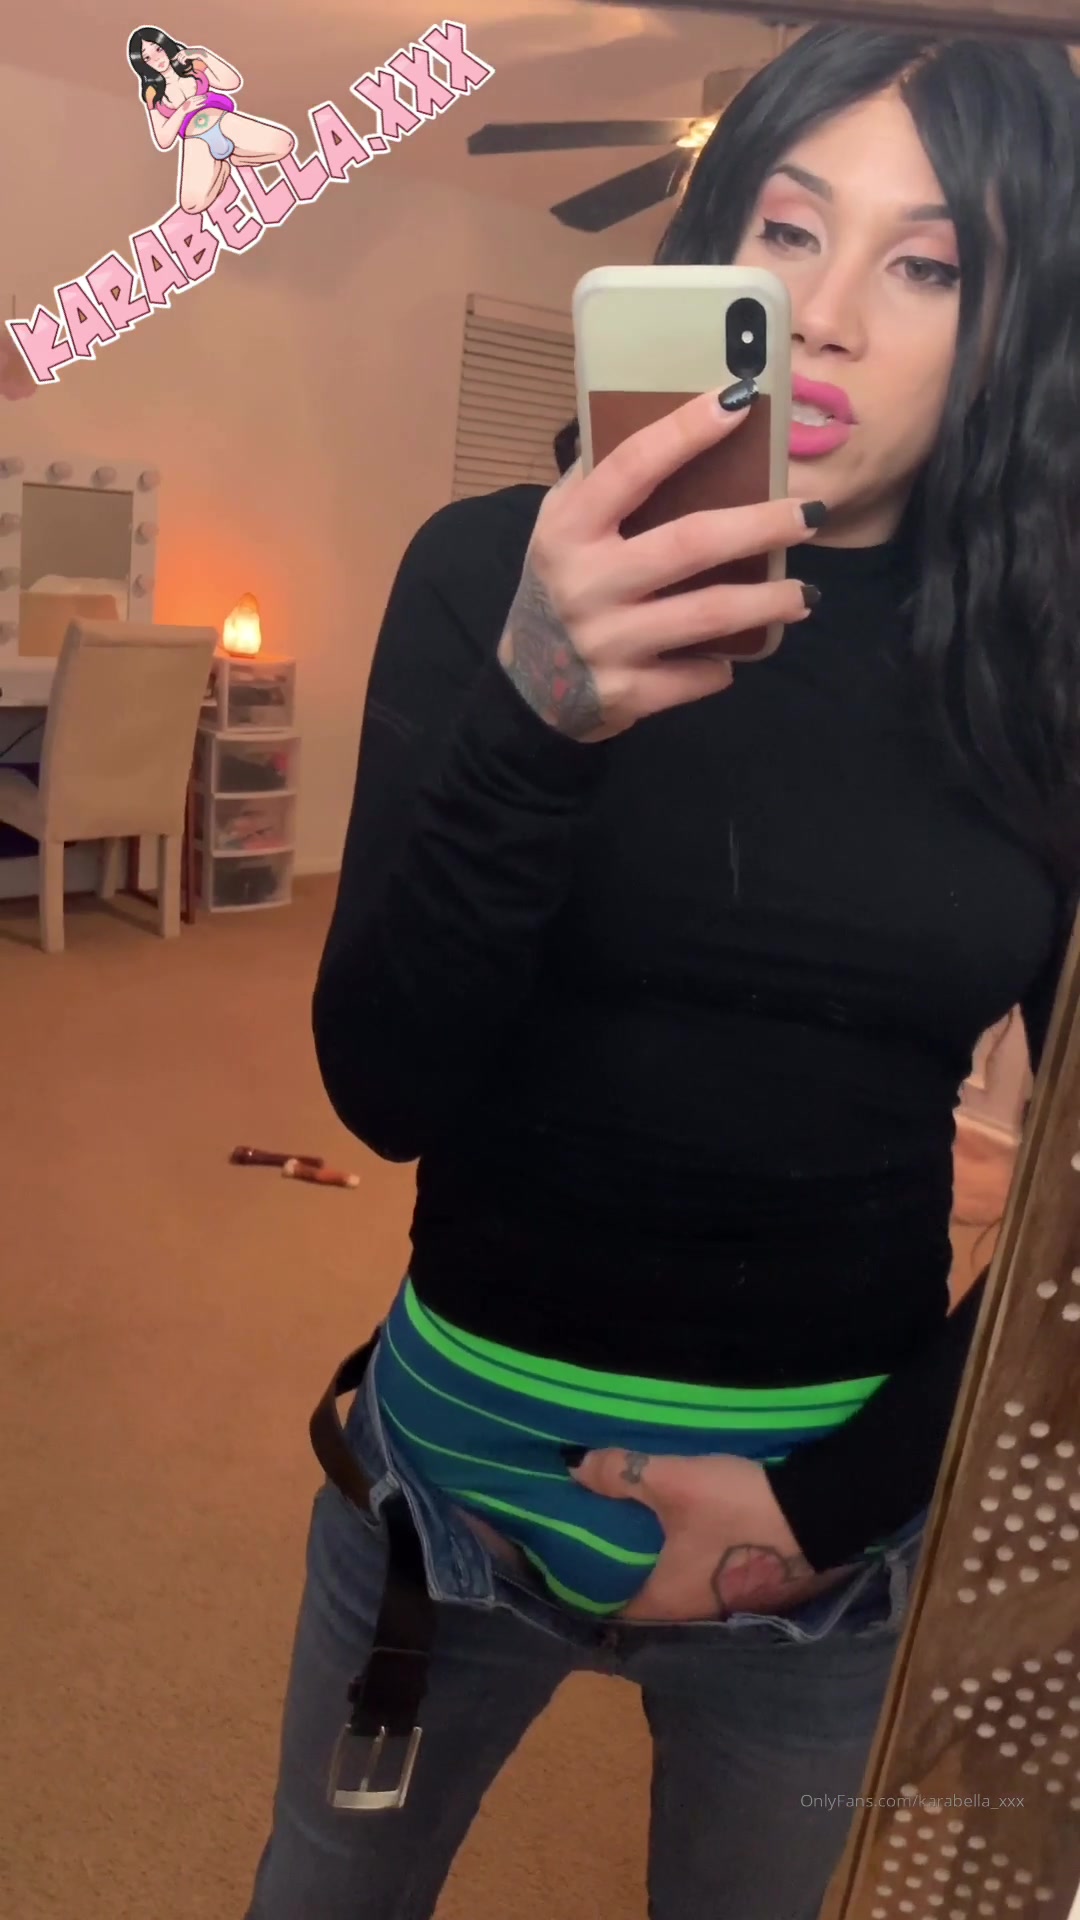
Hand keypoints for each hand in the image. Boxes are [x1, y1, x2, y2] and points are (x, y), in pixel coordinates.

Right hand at [496, 385, 824, 744]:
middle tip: (810, 515)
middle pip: (689, 544)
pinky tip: (737, 655)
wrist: (525, 685)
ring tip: (806, 593)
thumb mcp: (560, 527)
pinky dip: (723, 666)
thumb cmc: (559, 587)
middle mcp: (586, 583)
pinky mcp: (626, 692)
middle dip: (760, 526)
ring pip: (707, 615)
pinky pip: (696, 676)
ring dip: (767, 602)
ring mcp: (607, 641)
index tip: (739, 402)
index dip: (685, 432)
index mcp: (569, 529)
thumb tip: (666, 419)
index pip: (631, 467)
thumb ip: (600, 482)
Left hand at [570, 1447, 860, 1622]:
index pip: (610, 1608)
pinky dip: (693, 1559)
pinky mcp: (757, 1588)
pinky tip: (688, 1530)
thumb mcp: (674, 1482)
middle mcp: (695, 1614)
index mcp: (665, 1601)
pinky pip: (710, 1577)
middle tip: (600, 1531)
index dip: (587, 1585)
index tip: (570, 1557)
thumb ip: (621, 1474)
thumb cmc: (738, 1508)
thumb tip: (574, 1468)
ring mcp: (731, 1605)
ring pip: (680, 1586)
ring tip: (640, 1527)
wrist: (822, 1513)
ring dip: (662, 1564)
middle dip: (625, 1568)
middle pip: (647, 1596)